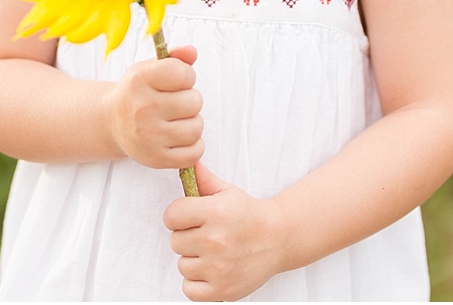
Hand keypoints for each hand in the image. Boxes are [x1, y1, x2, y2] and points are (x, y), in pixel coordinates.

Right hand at [106, 45, 203, 169]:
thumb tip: (190, 52)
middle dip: (189, 102)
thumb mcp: (151, 69)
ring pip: (196, 128)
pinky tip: (178, 139)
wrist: (112, 122)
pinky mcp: (154, 159)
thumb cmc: (139, 93)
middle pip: (194, 102)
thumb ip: (176, 58)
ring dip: (191, 124)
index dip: (186, 77)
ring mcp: (147, 137)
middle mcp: (141, 109)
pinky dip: (193, 147)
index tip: (174, 82)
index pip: (184, 74)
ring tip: (174, 121)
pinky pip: (195, 153)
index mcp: (139, 81)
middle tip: (173, 104)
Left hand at [166, 165, 289, 301]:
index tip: (195, 217)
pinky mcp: (221, 290)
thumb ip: (204, 180)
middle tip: (211, 235)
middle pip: (175, 242)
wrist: (281, 239)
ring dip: (196, 261)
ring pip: (182, 265)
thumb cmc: (251, 215)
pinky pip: (189, 288)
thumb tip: (187, 163)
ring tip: (217, 253)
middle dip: (189, 238)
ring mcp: (218, 268)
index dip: (181, 216)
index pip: (171, 216)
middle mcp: (216, 240)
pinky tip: (215, 270)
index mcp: (217, 212)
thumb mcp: (229, 193)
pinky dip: (199, 282)